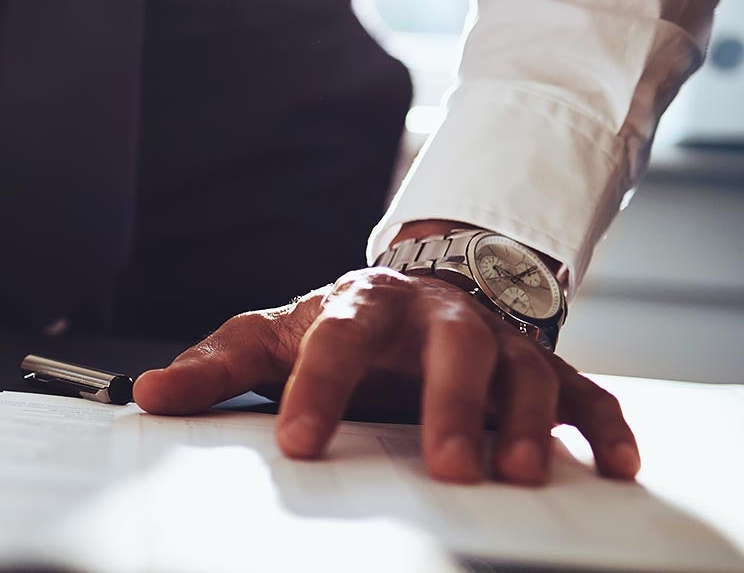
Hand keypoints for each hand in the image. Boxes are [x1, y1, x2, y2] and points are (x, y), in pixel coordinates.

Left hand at [132, 267, 638, 485]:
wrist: (426, 284)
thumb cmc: (342, 325)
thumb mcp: (273, 337)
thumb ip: (214, 369)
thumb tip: (144, 394)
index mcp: (364, 306)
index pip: (337, 342)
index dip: (318, 390)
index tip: (300, 444)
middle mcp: (438, 318)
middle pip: (450, 349)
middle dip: (448, 405)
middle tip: (444, 466)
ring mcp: (498, 341)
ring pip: (523, 372)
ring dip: (523, 421)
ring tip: (514, 473)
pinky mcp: (545, 368)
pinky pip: (584, 394)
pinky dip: (602, 427)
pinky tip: (613, 465)